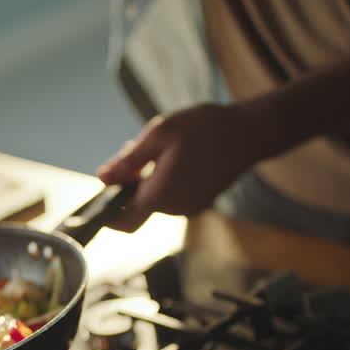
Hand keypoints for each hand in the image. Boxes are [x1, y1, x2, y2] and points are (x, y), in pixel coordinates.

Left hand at [96, 102, 281, 231]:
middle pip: (138, 207)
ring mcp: (190, 206)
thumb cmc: (205, 128)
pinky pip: (171, 197)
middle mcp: (175, 208)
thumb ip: (128, 160)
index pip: (123, 221)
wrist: (249, 132)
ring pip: (154, 200)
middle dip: (128, 185)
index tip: (100, 195)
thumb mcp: (159, 134)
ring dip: (146, 181)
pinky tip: (173, 156)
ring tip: (158, 149)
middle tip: (133, 152)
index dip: (107, 214)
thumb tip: (103, 178)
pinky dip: (164, 181)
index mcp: (161, 194)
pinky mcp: (200, 200)